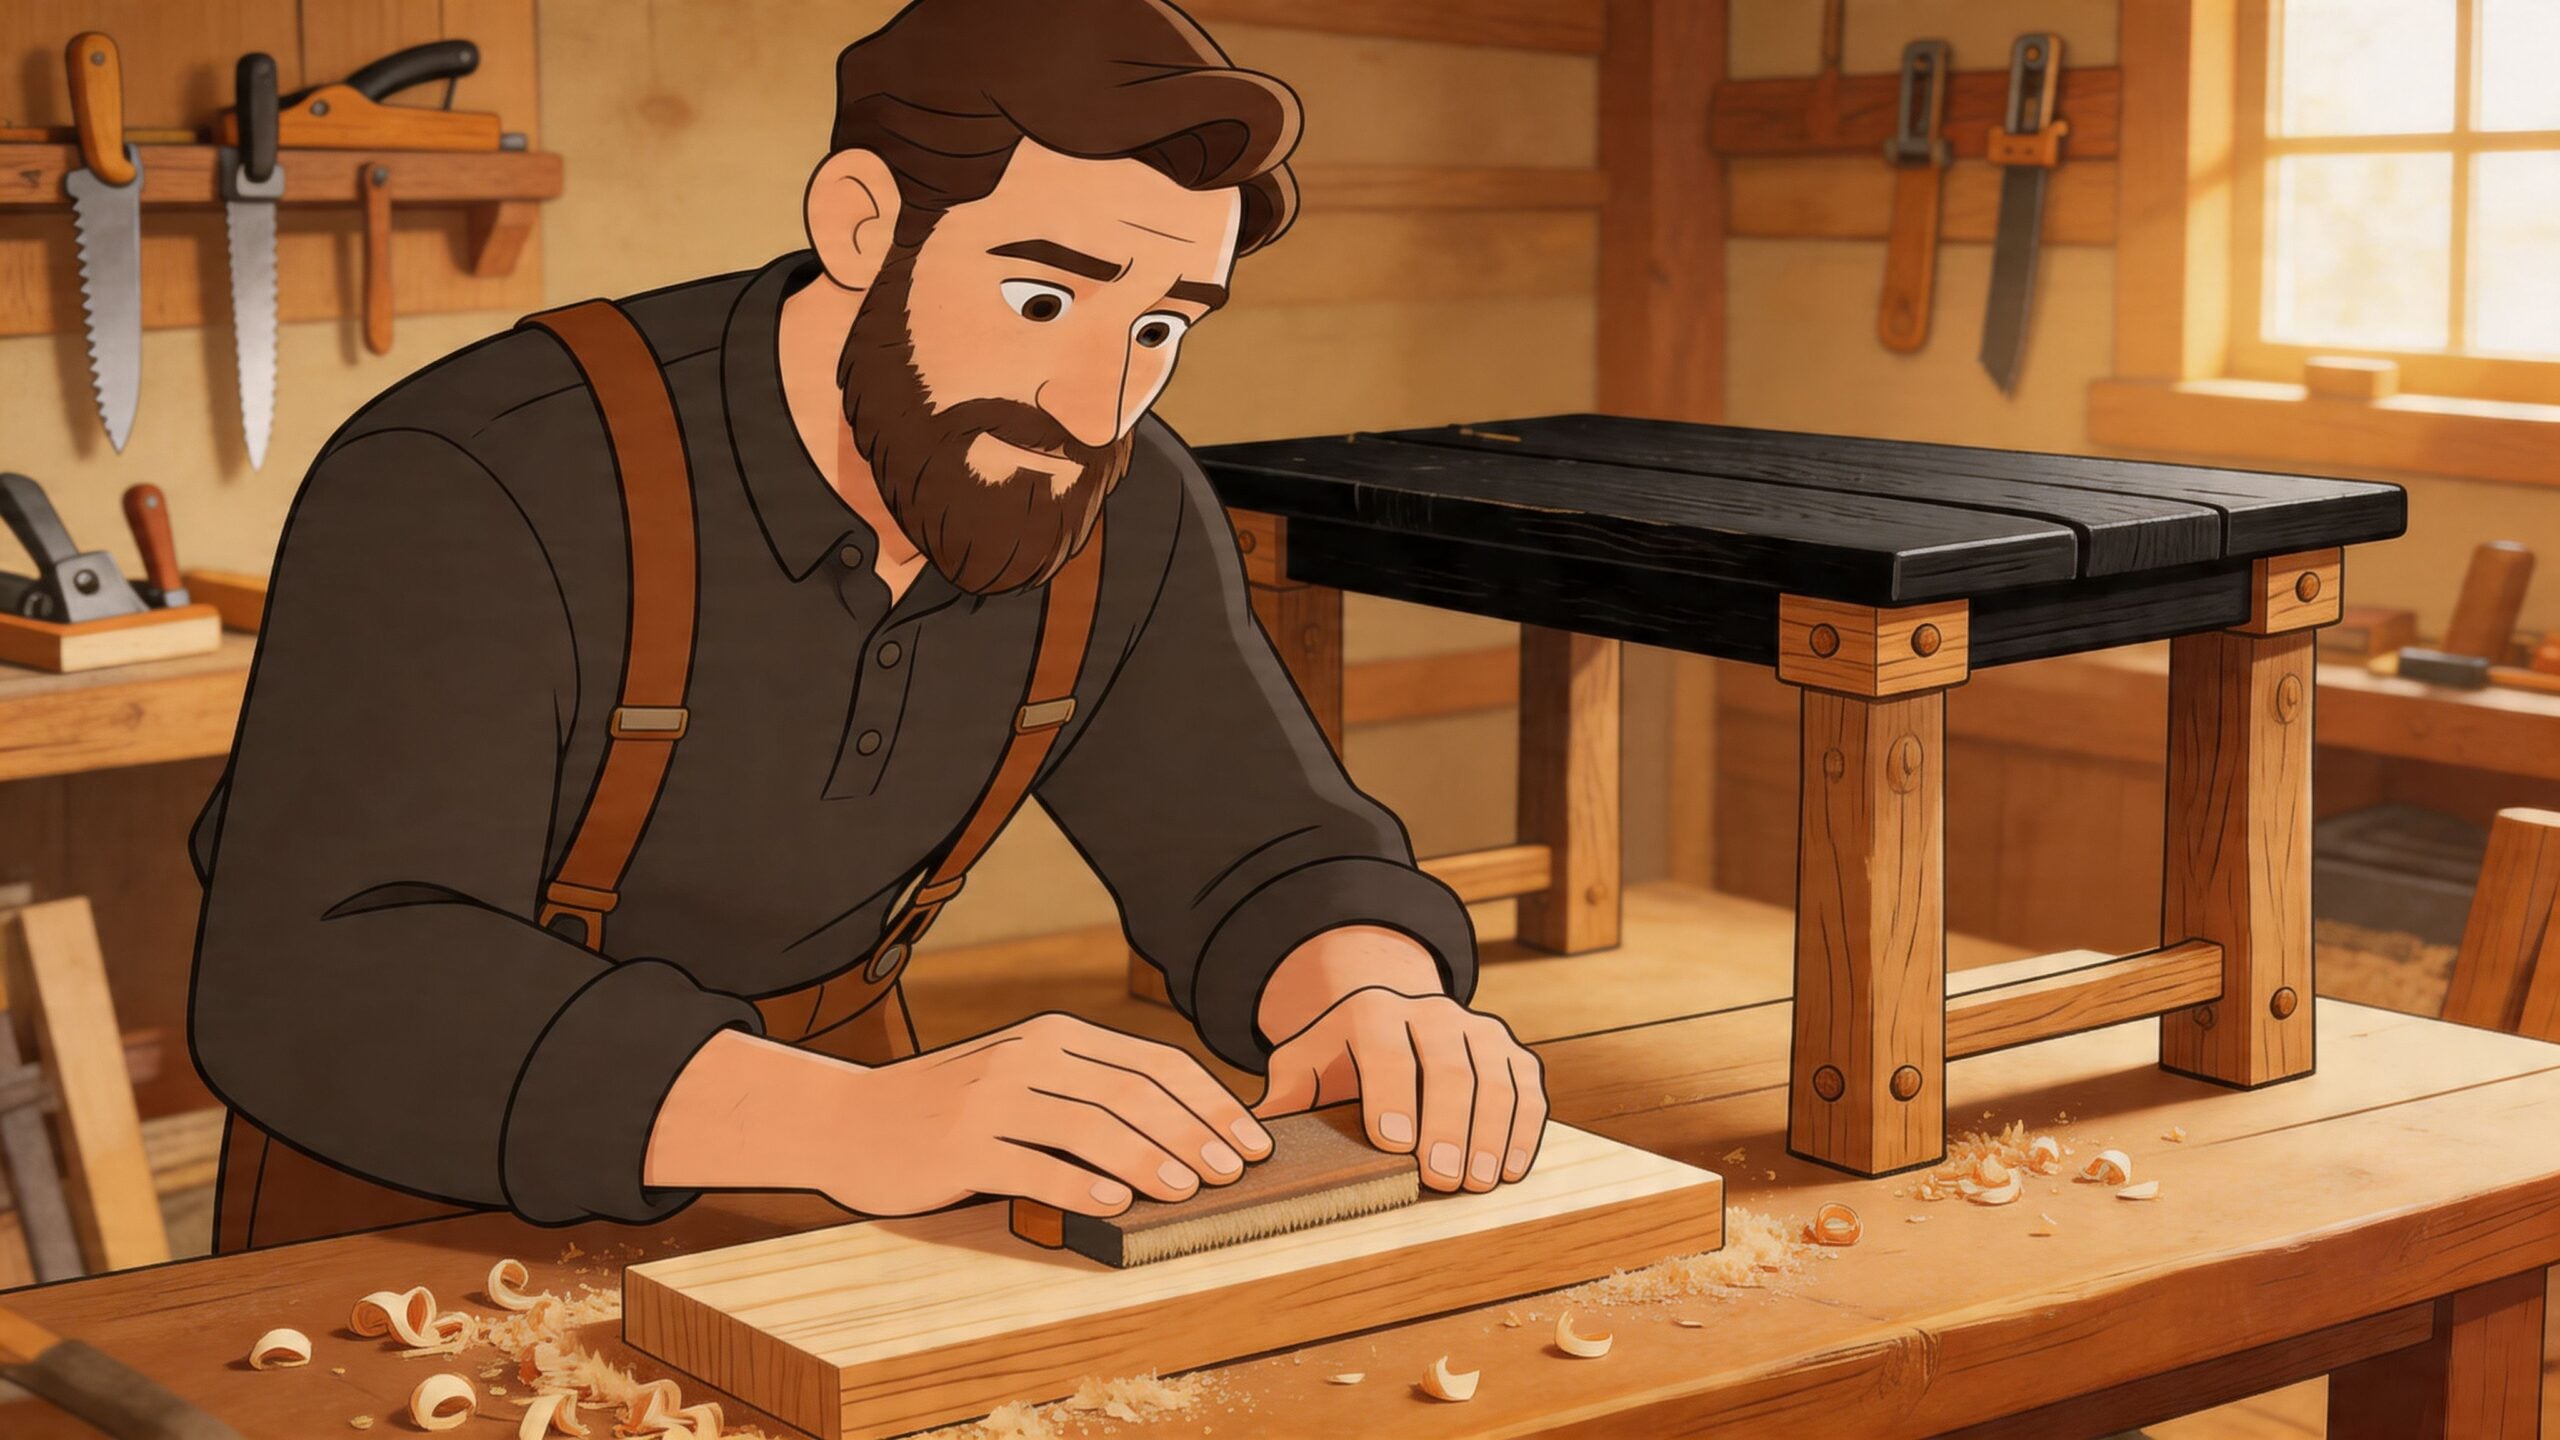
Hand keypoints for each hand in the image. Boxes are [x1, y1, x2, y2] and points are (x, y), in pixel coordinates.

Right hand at [796, 1013, 1273, 1217]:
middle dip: (1196, 1133)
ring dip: (1150, 1158)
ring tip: (1189, 1189)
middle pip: (1133, 1092)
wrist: (846, 1120)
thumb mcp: (1020, 1078)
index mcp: (1053, 1036)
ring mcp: (992, 1100)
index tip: (1254, 1140)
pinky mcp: (960, 1145)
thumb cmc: (948, 1108)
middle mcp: (1028, 1056)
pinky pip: (1032, 1164)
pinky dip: (1079, 1183)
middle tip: (1236, 1172)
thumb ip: (1086, 1091)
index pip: (1153, 1062)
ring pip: (1091, 1125)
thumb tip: (1183, 1135)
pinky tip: (1115, 1202)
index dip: (1211, 1101)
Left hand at [1253, 987, 1547, 1193]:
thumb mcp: (1304, 1066)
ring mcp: (1478, 1029)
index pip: (1384, 1048)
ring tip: (1478, 1182)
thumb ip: (1284, 1097)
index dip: (1390, 1095)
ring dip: (1490, 1134)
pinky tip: (1510, 1169)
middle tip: (1441, 1178)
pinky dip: (1524, 1130)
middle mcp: (1432, 1012)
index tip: (1393, 1145)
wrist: (1394, 1019)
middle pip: (1449, 1067)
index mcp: (1373, 1011)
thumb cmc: (1342, 1060)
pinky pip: (1528, 1089)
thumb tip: (1247, 1142)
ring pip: (1495, 1079)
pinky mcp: (1512, 1052)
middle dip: (1447, 1125)